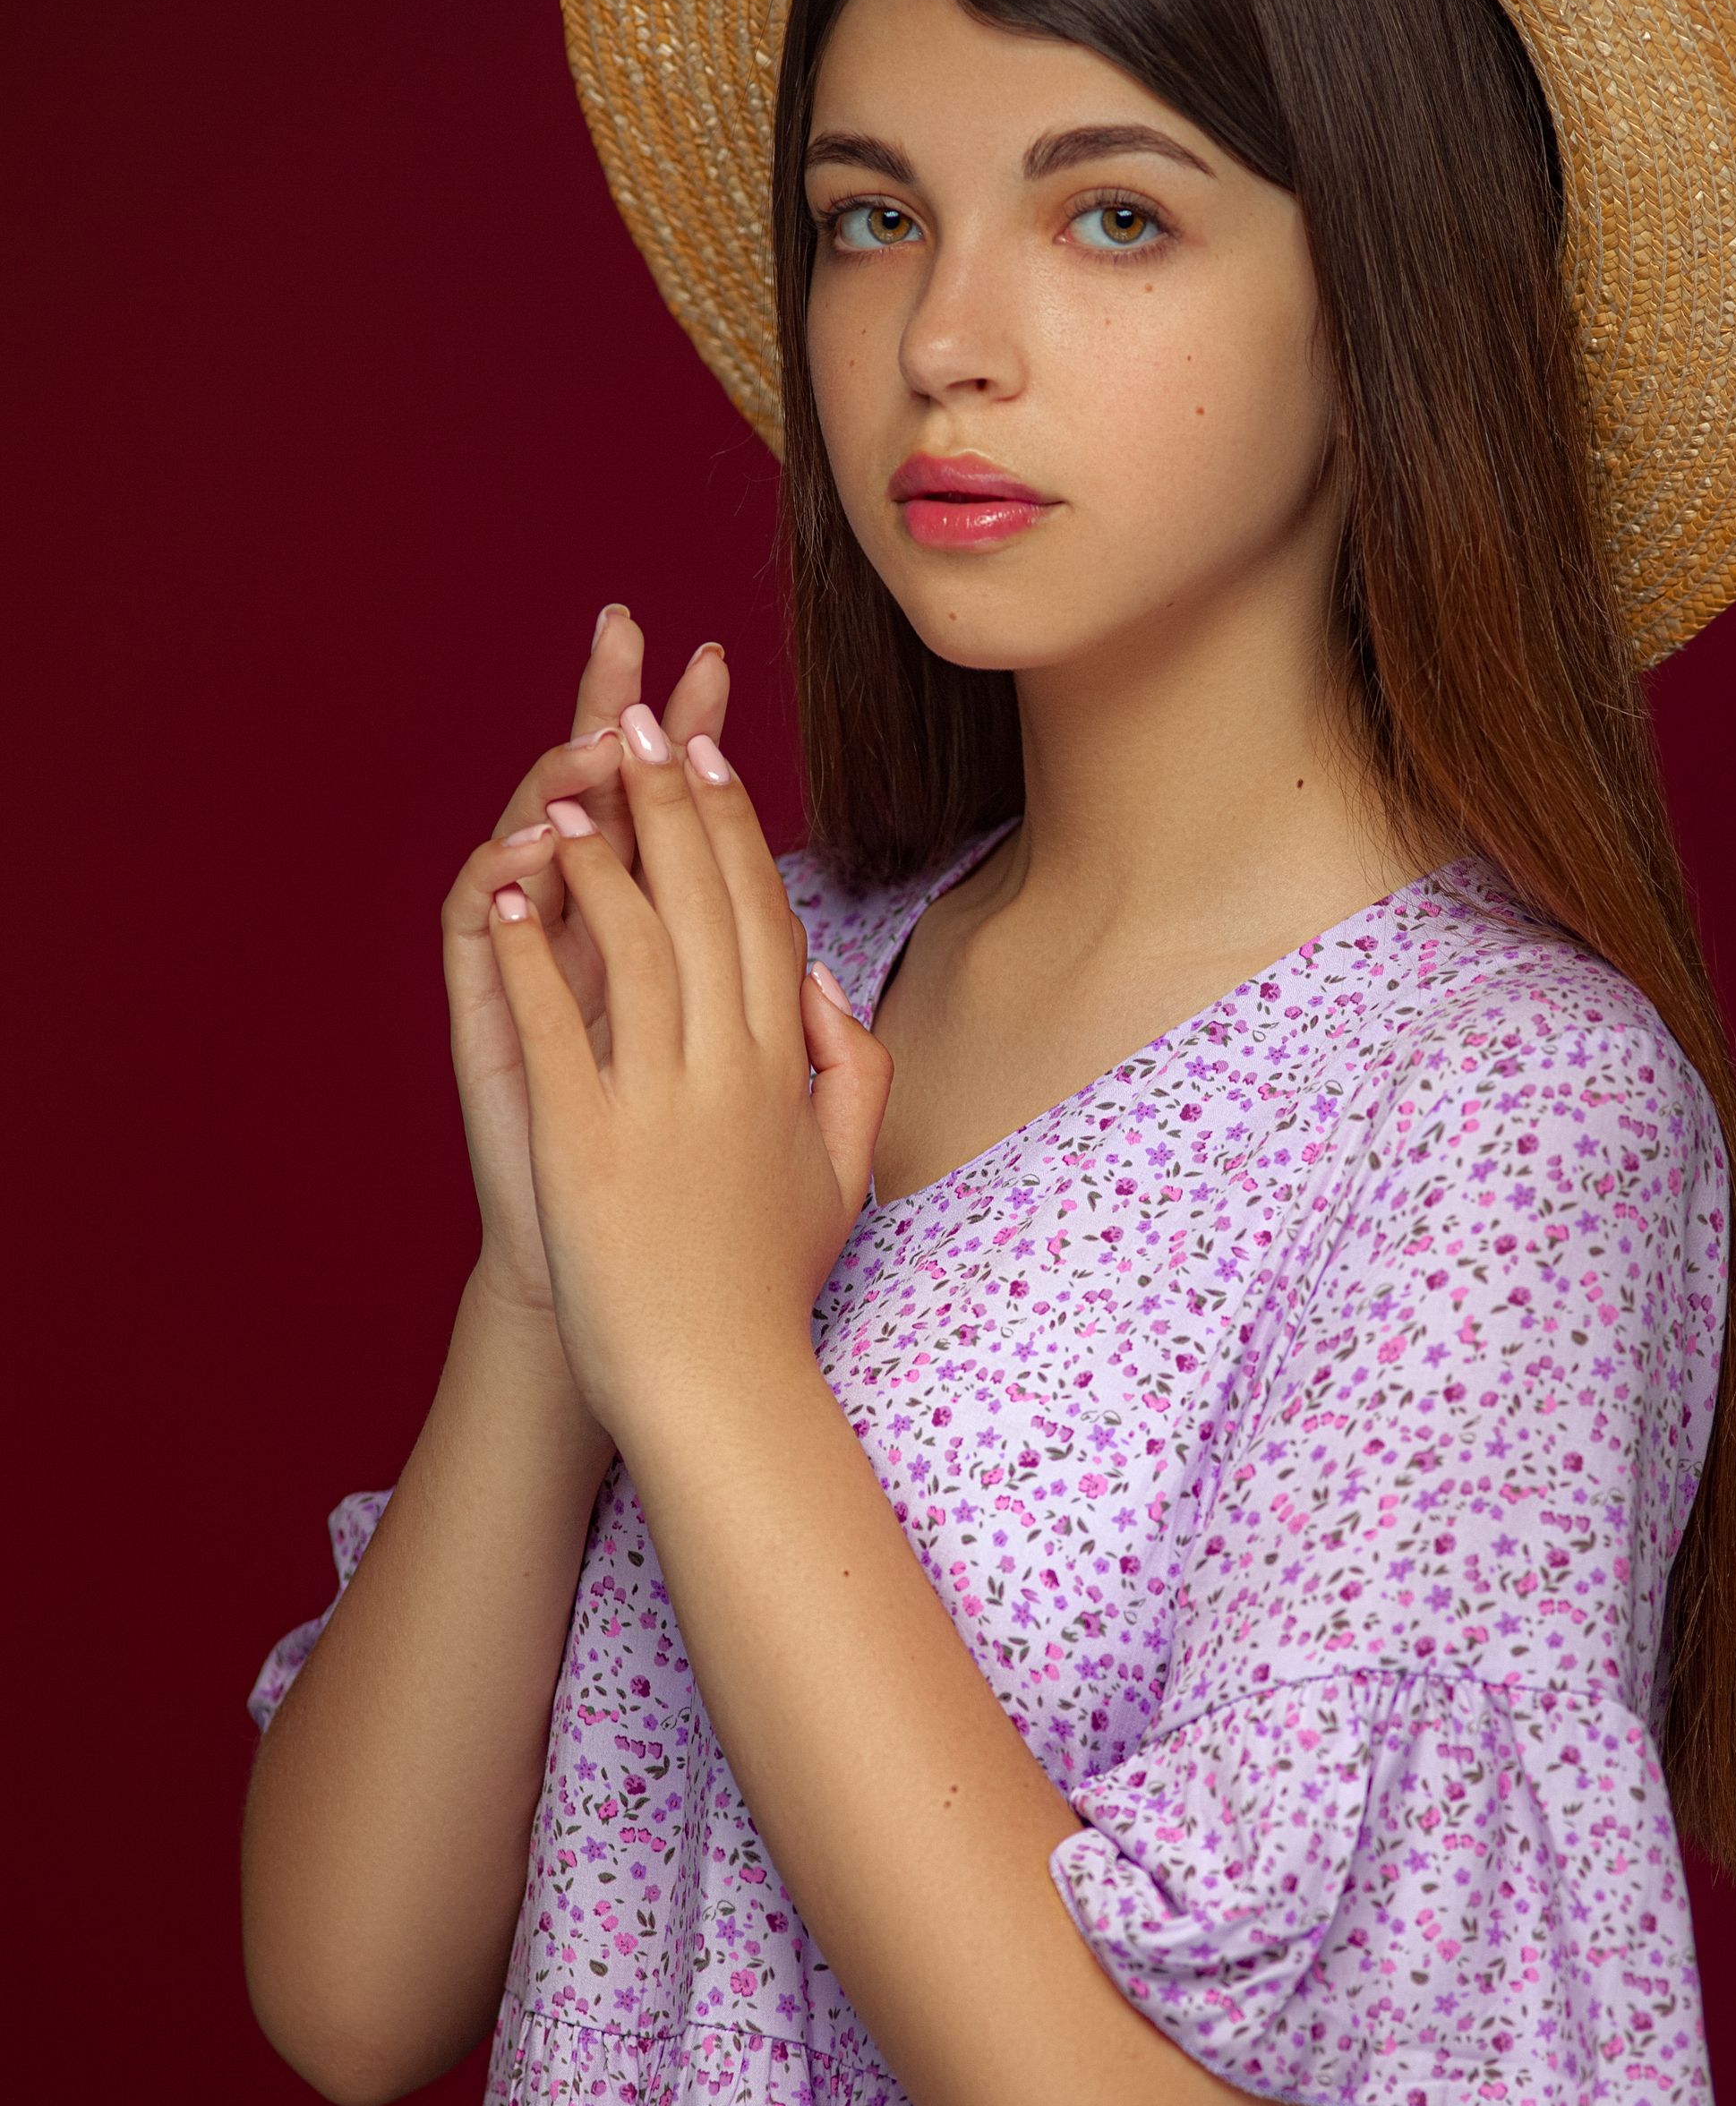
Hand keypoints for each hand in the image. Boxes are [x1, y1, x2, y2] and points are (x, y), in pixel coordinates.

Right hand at [440, 610, 731, 1317]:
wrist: (609, 1288)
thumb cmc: (680, 1192)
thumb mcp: (753, 1097)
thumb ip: (784, 1023)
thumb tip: (813, 962)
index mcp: (657, 944)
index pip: (673, 818)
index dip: (690, 746)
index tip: (718, 670)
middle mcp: (584, 938)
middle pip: (591, 799)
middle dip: (608, 714)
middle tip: (623, 633)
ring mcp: (530, 969)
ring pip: (526, 841)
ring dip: (554, 783)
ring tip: (591, 742)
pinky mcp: (486, 1014)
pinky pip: (476, 929)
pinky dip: (496, 880)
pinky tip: (527, 843)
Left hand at [483, 719, 890, 1446]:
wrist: (713, 1384)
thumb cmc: (769, 1286)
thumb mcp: (841, 1175)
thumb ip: (852, 1073)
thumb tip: (829, 988)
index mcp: (786, 1070)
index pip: (762, 918)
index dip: (734, 828)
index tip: (707, 757)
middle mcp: (729, 1070)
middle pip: (703, 905)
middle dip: (669, 802)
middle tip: (641, 721)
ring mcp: (657, 1102)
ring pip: (634, 943)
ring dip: (603, 855)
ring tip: (573, 785)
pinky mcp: (586, 1138)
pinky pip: (555, 1020)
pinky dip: (533, 946)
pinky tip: (514, 888)